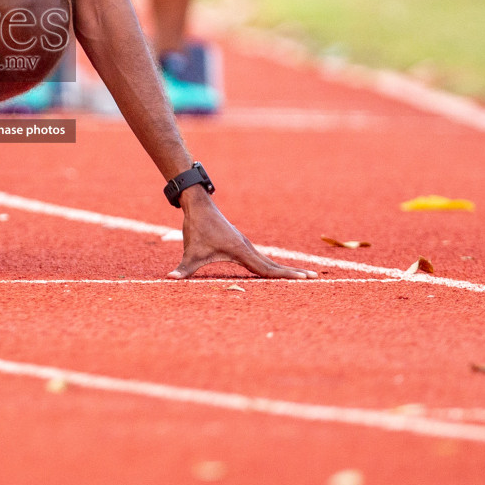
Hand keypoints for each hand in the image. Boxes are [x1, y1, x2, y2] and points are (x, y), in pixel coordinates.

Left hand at [168, 187, 315, 279]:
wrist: (198, 205)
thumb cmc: (196, 228)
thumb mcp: (190, 252)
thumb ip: (183, 269)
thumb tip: (170, 279)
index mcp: (240, 251)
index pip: (266, 268)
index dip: (285, 276)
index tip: (304, 278)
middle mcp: (247, 247)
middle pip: (274, 264)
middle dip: (293, 273)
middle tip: (315, 278)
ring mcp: (245, 245)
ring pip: (268, 261)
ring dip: (284, 270)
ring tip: (303, 276)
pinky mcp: (240, 243)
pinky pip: (260, 258)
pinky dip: (272, 265)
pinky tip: (275, 271)